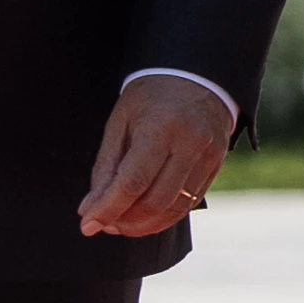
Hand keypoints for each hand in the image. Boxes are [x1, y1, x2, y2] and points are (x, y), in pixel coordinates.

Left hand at [77, 75, 232, 241]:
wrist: (195, 76)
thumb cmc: (150, 98)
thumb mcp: (119, 123)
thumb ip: (106, 168)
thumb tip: (90, 209)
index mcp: (160, 127)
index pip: (133, 181)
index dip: (108, 208)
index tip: (87, 226)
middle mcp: (190, 143)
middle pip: (155, 200)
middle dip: (125, 220)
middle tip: (104, 223)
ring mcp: (208, 156)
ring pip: (175, 208)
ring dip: (144, 224)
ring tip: (121, 224)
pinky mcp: (217, 165)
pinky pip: (189, 203)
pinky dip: (165, 217)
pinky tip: (145, 217)